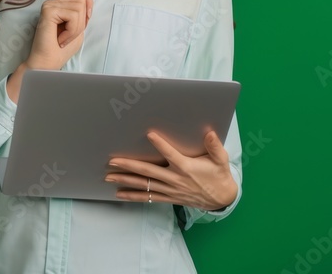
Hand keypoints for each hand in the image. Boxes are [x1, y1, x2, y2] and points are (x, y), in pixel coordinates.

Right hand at [24, 0, 92, 70]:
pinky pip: (72, 15)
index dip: (87, 1)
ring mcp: (49, 5)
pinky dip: (72, 30)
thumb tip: (87, 3)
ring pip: (79, 7)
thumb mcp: (78, 28)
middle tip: (69, 35)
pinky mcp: (48, 10)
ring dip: (76, 28)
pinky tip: (61, 38)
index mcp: (60, 4)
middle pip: (82, 0)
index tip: (86, 19)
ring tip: (64, 38)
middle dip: (82, 21)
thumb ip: (82, 14)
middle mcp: (53, 1)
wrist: (47, 62)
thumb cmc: (61, 49)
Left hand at [103, 130, 236, 210]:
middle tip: (113, 161)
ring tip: (109, 177)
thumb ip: (214, 146)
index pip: (170, 154)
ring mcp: (170, 190)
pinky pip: (148, 198)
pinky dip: (133, 196)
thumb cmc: (218, 176)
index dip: (160, 144)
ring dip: (125, 181)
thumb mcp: (220, 160)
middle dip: (129, 166)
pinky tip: (119, 194)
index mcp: (186, 168)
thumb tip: (209, 132)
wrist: (222, 199)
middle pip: (148, 172)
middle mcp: (175, 180)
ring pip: (144, 185)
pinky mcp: (168, 197)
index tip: (149, 134)